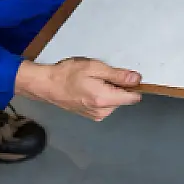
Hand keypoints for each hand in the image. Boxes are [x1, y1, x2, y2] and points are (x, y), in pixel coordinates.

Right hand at [15, 59, 142, 120]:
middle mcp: (103, 112)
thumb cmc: (68, 73)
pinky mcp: (91, 115)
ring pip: (114, 101)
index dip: (133, 85)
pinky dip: (101, 95)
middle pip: (123, 99)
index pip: (132, 97)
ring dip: (109, 90)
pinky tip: (88, 87)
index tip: (125, 76)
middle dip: (117, 86)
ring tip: (92, 81)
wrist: (47, 85)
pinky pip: (105, 104)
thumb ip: (117, 75)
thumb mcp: (94, 67)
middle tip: (101, 75)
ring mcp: (96, 115)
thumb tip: (137, 80)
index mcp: (105, 100)